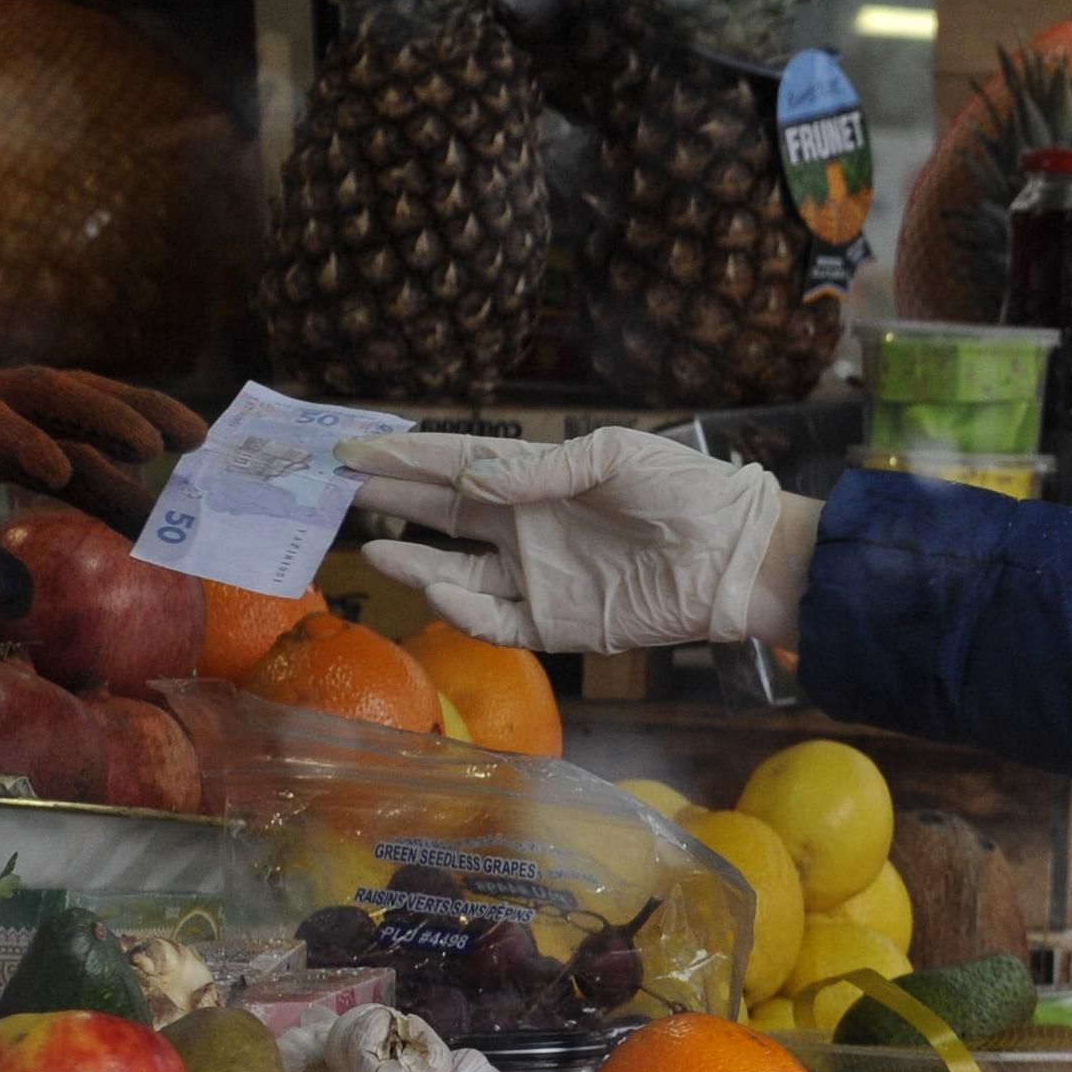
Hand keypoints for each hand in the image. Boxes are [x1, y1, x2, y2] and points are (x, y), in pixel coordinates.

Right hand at [0, 342, 203, 610]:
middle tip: (207, 449)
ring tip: (158, 447)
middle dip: (145, 419)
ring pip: (45, 392)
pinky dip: (18, 437)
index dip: (127, 480)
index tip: (182, 513)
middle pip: (82, 402)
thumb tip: (25, 602)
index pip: (75, 449)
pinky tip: (58, 469)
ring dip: (104, 416)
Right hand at [346, 428, 809, 652]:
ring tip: (370, 544)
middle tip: (335, 491)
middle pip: (444, 513)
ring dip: (413, 560)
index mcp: (542, 478)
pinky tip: (437, 587)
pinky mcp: (557, 623)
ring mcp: (539, 576)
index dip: (406, 457)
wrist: (737, 556)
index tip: (350, 448)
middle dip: (393, 501)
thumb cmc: (685, 492)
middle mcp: (530, 526)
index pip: (460, 462)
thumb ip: (540, 468)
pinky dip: (461, 609)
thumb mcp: (615, 456)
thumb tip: (469, 479)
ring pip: (456, 571)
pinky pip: (495, 621)